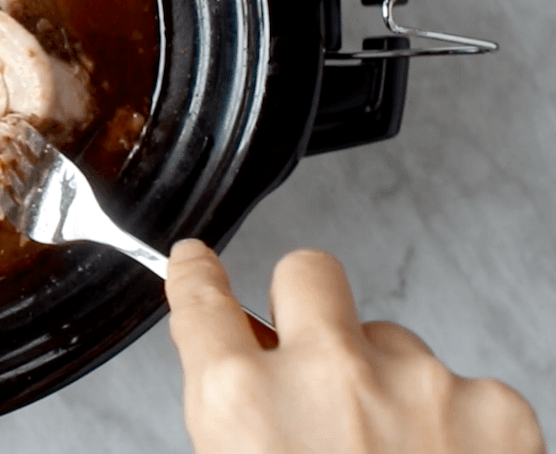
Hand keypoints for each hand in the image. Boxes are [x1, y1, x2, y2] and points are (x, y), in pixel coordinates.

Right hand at [165, 240, 543, 453]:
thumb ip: (239, 422)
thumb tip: (242, 379)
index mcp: (242, 403)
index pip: (199, 300)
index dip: (196, 276)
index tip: (198, 264)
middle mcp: (325, 375)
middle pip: (308, 271)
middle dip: (307, 303)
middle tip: (317, 356)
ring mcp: (416, 382)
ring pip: (392, 338)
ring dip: (388, 383)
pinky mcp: (492, 404)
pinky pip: (462, 385)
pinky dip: (455, 423)